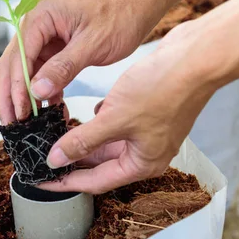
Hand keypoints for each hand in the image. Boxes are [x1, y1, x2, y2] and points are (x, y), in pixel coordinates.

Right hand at [0, 0, 162, 123]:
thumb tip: (37, 91)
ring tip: (28, 123)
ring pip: (24, 72)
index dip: (17, 87)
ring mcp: (43, 37)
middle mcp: (36, 24)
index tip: (21, 113)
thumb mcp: (93, 44)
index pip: (19, 55)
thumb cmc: (120, 16)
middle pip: (13, 64)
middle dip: (10, 95)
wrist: (138, 5)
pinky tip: (50, 111)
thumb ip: (63, 68)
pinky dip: (44, 92)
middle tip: (11, 123)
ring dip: (25, 97)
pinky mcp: (54, 48)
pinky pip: (41, 73)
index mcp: (41, 15)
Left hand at [41, 22, 219, 194]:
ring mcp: (147, 133)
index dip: (64, 182)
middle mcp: (145, 153)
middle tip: (42, 157)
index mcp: (141, 164)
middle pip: (99, 165)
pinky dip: (98, 121)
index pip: (94, 182)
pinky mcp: (146, 114)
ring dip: (83, 139)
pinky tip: (83, 113)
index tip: (41, 180)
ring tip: (55, 135)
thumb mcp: (115, 118)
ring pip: (106, 143)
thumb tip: (56, 160)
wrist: (197, 56)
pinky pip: (115, 125)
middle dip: (71, 160)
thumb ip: (83, 141)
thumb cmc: (164, 88)